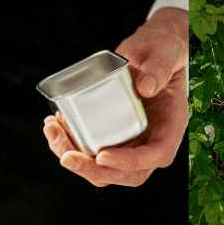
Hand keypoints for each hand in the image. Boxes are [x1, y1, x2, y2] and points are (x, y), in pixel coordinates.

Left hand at [43, 6, 189, 187]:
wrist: (149, 51)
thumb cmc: (162, 50)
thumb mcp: (165, 53)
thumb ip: (159, 68)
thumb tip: (145, 88)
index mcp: (171, 126)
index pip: (156, 155)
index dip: (130, 162)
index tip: (103, 155)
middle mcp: (151, 140)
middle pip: (127, 174)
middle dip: (94, 171)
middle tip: (66, 156)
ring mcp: (131, 141)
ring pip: (104, 168)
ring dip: (75, 160)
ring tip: (52, 130)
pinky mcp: (112, 135)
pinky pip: (91, 152)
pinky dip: (69, 144)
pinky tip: (55, 124)